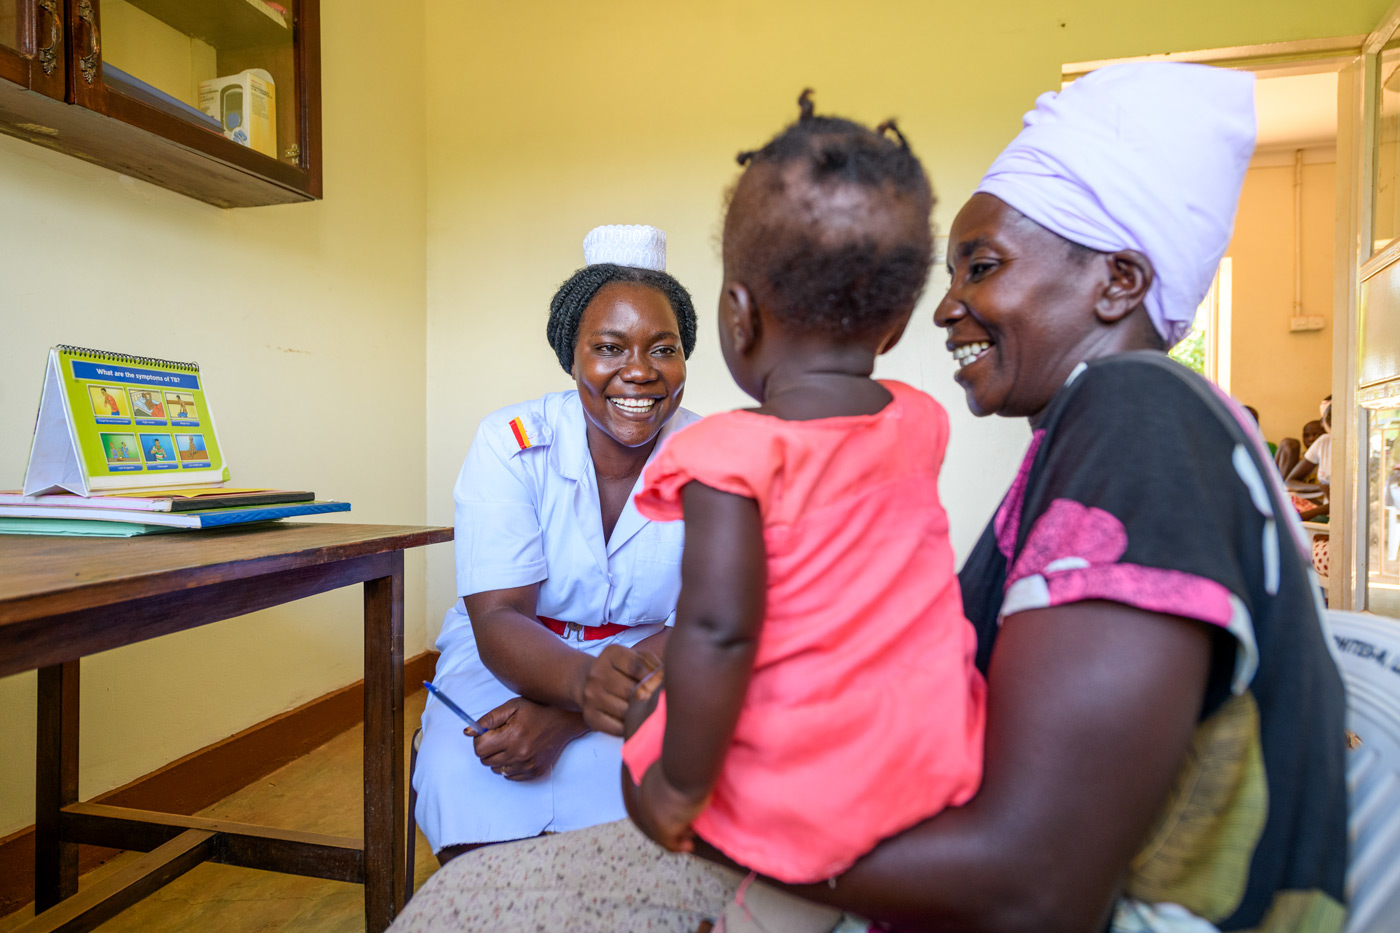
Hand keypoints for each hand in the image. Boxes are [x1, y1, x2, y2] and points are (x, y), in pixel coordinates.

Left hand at [470, 697, 586, 780]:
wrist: (564, 720)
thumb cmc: (538, 709)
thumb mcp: (512, 706)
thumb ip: (488, 719)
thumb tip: (468, 732)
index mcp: (512, 736)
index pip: (479, 748)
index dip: (480, 739)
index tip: (489, 732)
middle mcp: (520, 754)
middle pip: (485, 761)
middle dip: (488, 748)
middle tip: (500, 737)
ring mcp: (528, 765)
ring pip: (496, 770)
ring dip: (498, 758)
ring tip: (510, 743)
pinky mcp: (535, 772)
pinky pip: (509, 776)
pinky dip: (509, 765)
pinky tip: (519, 752)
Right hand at [580, 644, 661, 735]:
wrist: (591, 683)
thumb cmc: (624, 671)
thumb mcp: (638, 658)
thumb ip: (653, 664)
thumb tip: (665, 678)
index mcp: (611, 653)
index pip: (636, 666)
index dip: (652, 677)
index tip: (659, 684)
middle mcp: (597, 673)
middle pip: (631, 691)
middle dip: (646, 698)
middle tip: (653, 701)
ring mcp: (591, 695)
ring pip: (625, 711)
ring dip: (638, 714)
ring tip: (642, 711)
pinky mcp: (589, 715)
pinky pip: (617, 727)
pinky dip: (628, 728)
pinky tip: (630, 721)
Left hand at [627, 761, 709, 852]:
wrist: (687, 767)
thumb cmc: (689, 760)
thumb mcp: (682, 765)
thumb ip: (680, 772)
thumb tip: (691, 770)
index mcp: (649, 780)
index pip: (655, 798)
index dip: (669, 806)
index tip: (683, 810)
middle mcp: (646, 798)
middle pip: (657, 814)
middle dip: (673, 821)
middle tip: (687, 826)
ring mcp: (652, 814)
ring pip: (662, 829)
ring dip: (677, 834)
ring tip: (691, 835)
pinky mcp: (662, 827)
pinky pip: (669, 842)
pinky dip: (678, 846)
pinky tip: (689, 846)